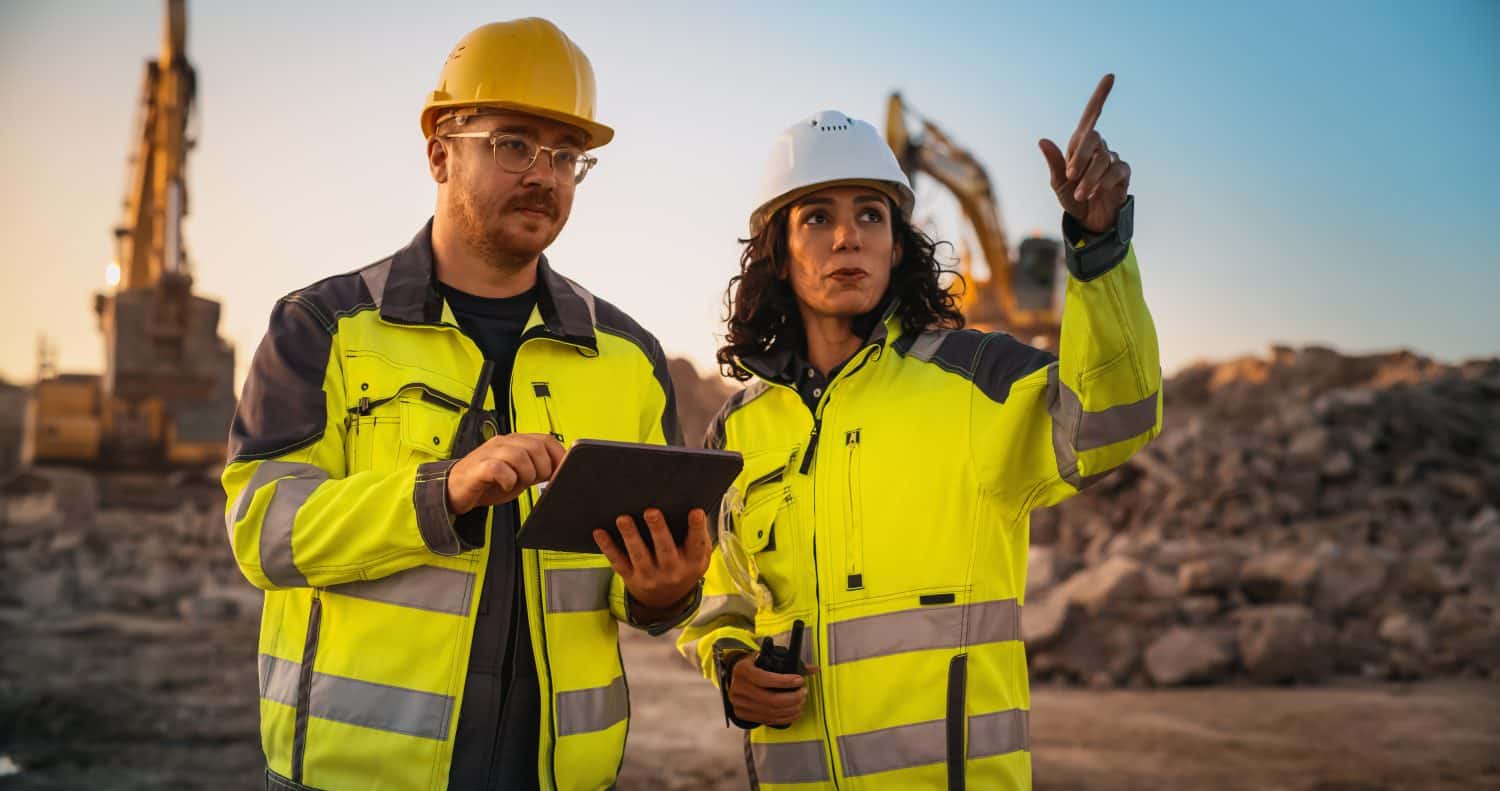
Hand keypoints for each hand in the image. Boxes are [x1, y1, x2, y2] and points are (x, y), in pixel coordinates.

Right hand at [445, 433, 565, 514]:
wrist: (454, 490)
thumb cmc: (486, 482)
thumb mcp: (518, 475)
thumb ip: (536, 469)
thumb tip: (559, 472)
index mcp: (515, 442)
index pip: (546, 440)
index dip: (559, 457)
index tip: (561, 473)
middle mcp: (503, 443)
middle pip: (535, 447)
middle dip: (542, 469)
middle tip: (533, 481)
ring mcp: (490, 453)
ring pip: (520, 455)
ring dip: (525, 474)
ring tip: (517, 483)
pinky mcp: (478, 467)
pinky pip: (499, 468)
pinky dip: (507, 480)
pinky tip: (504, 486)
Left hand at [594, 508, 711, 611]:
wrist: (666, 599)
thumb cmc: (684, 565)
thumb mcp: (699, 557)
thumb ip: (698, 535)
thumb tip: (694, 507)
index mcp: (692, 563)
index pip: (697, 544)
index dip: (697, 528)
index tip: (696, 512)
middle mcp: (671, 571)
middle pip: (665, 550)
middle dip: (658, 530)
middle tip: (651, 511)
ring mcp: (649, 576)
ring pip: (639, 556)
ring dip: (630, 536)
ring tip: (623, 519)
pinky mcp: (630, 577)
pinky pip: (618, 562)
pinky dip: (607, 547)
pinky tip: (599, 532)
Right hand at [729, 652, 818, 725]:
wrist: (733, 679)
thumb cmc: (752, 667)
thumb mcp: (764, 659)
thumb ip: (788, 663)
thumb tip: (814, 669)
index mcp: (743, 671)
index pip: (765, 679)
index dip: (785, 681)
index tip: (800, 680)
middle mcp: (739, 688)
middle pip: (770, 699)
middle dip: (792, 698)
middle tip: (803, 692)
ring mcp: (740, 704)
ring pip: (771, 712)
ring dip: (791, 709)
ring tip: (801, 701)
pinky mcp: (744, 715)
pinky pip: (768, 720)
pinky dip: (785, 718)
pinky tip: (795, 712)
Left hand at [1039, 73, 1131, 233]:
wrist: (1089, 221)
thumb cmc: (1072, 199)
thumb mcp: (1058, 184)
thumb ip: (1054, 163)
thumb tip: (1042, 140)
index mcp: (1080, 146)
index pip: (1092, 115)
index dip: (1101, 96)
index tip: (1110, 76)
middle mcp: (1099, 148)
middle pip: (1092, 137)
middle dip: (1079, 157)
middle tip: (1070, 176)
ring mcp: (1112, 160)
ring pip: (1102, 159)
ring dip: (1088, 179)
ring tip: (1080, 194)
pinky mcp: (1123, 174)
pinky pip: (1116, 171)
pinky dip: (1103, 183)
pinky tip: (1096, 194)